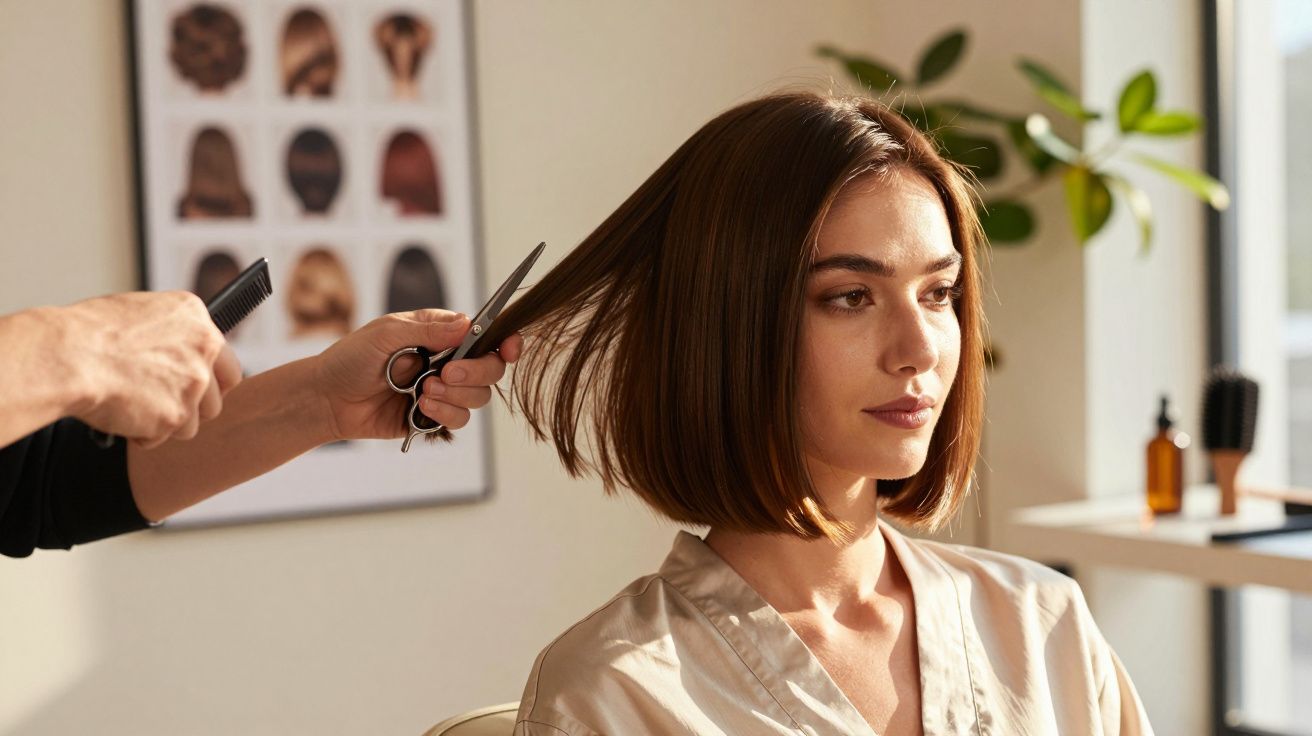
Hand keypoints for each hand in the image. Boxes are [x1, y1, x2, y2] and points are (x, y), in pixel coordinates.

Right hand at [63, 291, 241, 448]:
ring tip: (132, 404)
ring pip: (193, 422)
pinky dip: (142, 434)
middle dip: (193, 409)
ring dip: (165, 422)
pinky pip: (163, 437)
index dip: (212, 384)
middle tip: (166, 407)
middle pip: (216, 399)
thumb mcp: (138, 314)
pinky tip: (121, 413)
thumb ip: (170, 335)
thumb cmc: (86, 334)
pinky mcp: (176, 414)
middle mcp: (203, 349)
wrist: (66, 356)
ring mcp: (193, 383)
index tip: (199, 392)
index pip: (227, 363)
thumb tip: (176, 352)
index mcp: (194, 316)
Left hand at [312, 309, 522, 440]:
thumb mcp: (387, 333)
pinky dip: (445, 414)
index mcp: (441, 333)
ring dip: (456, 396)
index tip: (508, 349)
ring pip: (479, 397)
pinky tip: (421, 407)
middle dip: (475, 372)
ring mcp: (443, 390)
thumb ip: (429, 330)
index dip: (505, 341)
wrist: (328, 399)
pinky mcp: (434, 416)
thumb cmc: (351, 359)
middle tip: (446, 374)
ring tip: (423, 392)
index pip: (486, 335)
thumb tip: (466, 325)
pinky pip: (459, 419)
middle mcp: (448, 360)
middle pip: (491, 368)